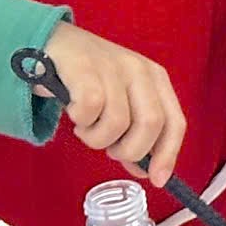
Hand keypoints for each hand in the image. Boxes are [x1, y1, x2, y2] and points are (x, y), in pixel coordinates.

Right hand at [41, 24, 187, 186]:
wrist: (50, 46)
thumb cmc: (88, 80)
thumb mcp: (121, 102)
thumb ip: (135, 133)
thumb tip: (147, 171)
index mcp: (155, 79)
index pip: (175, 122)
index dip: (168, 154)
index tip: (157, 179)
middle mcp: (139, 70)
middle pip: (151, 124)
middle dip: (128, 150)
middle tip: (108, 147)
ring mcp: (113, 66)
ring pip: (117, 122)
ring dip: (97, 138)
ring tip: (86, 127)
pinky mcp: (85, 67)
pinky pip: (90, 108)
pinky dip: (81, 120)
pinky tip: (74, 112)